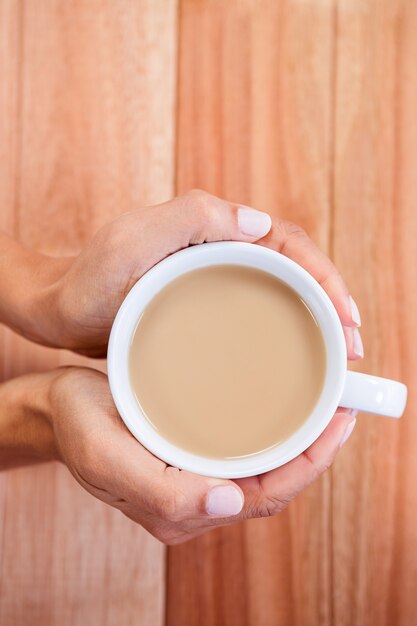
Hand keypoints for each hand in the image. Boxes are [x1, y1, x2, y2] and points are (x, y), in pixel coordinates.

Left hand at [7, 189, 361, 356]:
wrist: (61, 310)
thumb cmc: (90, 277)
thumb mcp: (133, 240)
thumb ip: (191, 216)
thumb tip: (261, 224)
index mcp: (214, 227)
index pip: (288, 243)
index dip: (324, 277)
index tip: (346, 316)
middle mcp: (221, 248)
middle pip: (294, 270)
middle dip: (331, 303)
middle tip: (350, 348)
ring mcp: (216, 279)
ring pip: (281, 294)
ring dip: (314, 320)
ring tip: (335, 359)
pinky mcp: (208, 306)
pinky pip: (258, 314)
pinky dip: (284, 334)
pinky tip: (294, 361)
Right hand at [48, 367, 355, 544]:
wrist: (54, 408)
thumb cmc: (77, 425)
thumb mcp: (107, 455)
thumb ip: (163, 490)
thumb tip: (231, 503)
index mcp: (179, 509)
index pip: (264, 497)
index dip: (308, 465)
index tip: (337, 424)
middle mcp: (194, 498)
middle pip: (273, 483)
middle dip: (315, 451)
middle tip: (343, 405)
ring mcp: (194, 476)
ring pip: (263, 467)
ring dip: (299, 440)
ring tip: (326, 403)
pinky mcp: (191, 454)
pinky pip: (245, 449)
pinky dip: (274, 431)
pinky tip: (286, 407)